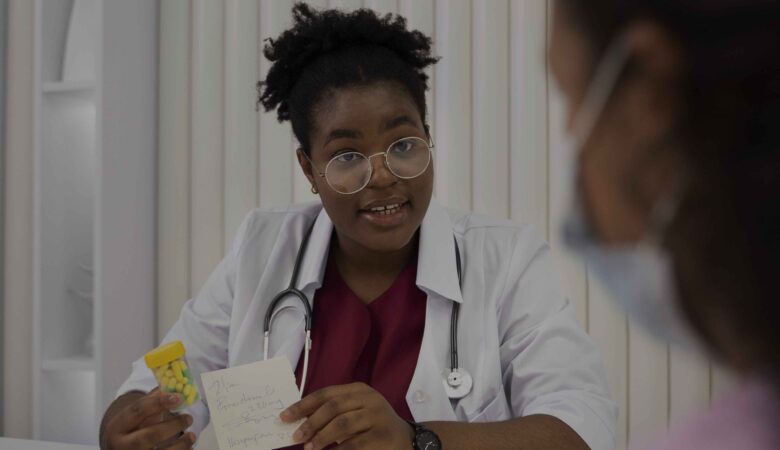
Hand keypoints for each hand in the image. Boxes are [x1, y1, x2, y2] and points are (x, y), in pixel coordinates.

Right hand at [100, 390, 195, 449]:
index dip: (158, 403)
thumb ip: (151, 400)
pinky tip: (188, 448)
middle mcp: (121, 445)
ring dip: (180, 445)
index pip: (137, 411)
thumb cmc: (131, 430)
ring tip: (192, 436)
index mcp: (116, 426)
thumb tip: (173, 387)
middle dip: (171, 426)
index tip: (178, 397)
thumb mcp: (135, 416)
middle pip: (148, 436)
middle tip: (188, 418)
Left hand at [280, 382, 414, 449]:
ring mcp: (377, 416)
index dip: (303, 405)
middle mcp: (368, 399)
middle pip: (333, 407)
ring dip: (322, 437)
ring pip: (342, 424)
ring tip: (309, 448)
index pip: (325, 394)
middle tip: (296, 437)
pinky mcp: (382, 434)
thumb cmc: (372, 424)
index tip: (285, 417)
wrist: (405, 439)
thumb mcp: (355, 411)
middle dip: (310, 423)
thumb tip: (300, 422)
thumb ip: (333, 412)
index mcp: (358, 389)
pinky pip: (354, 443)